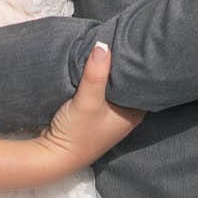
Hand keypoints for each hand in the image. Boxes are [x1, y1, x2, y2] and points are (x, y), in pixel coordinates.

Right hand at [40, 41, 144, 167]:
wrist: (52, 155)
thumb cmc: (77, 133)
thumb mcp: (88, 101)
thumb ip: (96, 74)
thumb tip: (103, 44)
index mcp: (133, 115)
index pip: (146, 87)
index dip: (144, 68)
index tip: (141, 47)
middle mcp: (124, 115)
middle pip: (129, 85)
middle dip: (125, 67)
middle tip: (125, 41)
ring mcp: (108, 116)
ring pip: (114, 87)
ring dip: (110, 73)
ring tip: (112, 46)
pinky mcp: (93, 114)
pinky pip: (101, 91)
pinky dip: (99, 80)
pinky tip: (96, 64)